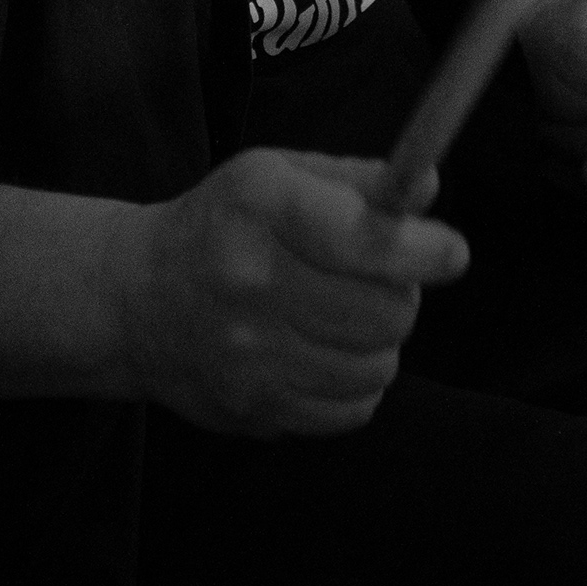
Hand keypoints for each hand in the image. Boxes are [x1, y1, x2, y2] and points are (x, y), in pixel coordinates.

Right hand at [112, 148, 469, 436]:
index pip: (366, 240)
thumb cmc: (222, 225)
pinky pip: (353, 410)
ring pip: (378, 365)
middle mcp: (251, 281)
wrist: (134, 299)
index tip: (452, 253)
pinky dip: (355, 384)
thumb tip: (426, 188)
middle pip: (387, 311)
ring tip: (344, 317)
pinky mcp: (254, 408)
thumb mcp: (276, 175)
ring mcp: (249, 354)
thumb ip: (356, 179)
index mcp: (261, 208)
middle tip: (378, 281)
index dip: (425, 250)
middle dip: (401, 295)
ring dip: (379, 342)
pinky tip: (323, 353)